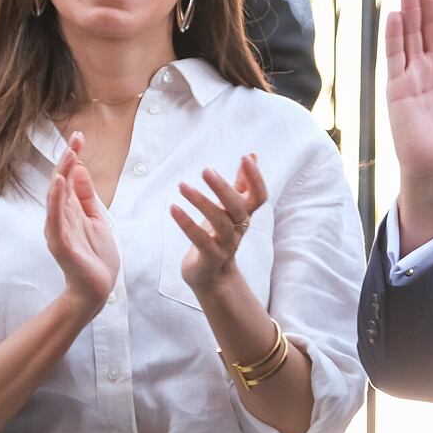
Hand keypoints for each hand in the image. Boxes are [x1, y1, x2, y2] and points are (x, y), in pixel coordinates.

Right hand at [44, 132, 116, 310]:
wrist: (96, 288)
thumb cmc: (95, 255)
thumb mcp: (96, 219)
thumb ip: (86, 196)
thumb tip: (80, 169)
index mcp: (70, 209)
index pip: (68, 177)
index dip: (73, 156)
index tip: (79, 136)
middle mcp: (60, 216)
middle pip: (60, 182)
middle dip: (67, 159)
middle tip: (76, 137)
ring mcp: (58, 229)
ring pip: (56, 197)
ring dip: (61, 174)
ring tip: (68, 154)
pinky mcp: (60, 243)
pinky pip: (55, 219)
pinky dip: (55, 201)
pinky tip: (58, 185)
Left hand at [171, 155, 269, 294]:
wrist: (213, 277)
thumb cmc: (219, 236)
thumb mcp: (230, 208)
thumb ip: (241, 184)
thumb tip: (253, 156)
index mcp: (244, 215)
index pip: (259, 196)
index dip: (256, 178)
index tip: (246, 157)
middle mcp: (239, 229)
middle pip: (239, 207)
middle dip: (224, 188)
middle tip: (206, 170)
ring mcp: (226, 244)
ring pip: (219, 222)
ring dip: (201, 202)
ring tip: (182, 186)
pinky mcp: (210, 257)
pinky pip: (200, 239)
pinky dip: (186, 223)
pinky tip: (173, 208)